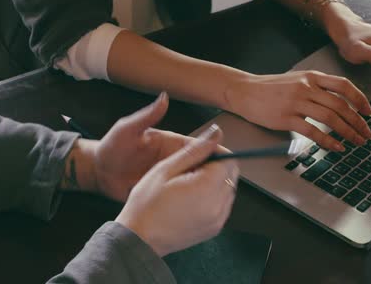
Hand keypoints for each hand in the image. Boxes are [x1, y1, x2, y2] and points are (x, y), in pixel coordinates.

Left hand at [62, 92, 224, 201]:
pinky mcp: (163, 192)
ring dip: (207, 188)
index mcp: (171, 143)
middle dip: (218, 173)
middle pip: (203, 166)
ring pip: (195, 183)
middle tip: (230, 183)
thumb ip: (146, 116)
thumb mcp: (127, 129)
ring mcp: (170, 178)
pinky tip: (201, 207)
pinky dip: (193, 200)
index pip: (199, 146)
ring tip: (221, 197)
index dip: (216, 151)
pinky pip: (182, 196)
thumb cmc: (111, 148)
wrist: (97, 172)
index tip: (231, 158)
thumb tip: (164, 96)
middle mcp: (174, 160)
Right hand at [116, 124, 238, 256]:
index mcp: (206, 188)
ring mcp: (218, 219)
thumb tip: (215, 132)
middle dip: (216, 166)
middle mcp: (218, 205)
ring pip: (229, 189)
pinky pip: (223, 205)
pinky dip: (213, 197)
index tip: (198, 153)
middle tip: (190, 168)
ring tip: (188, 184)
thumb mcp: (166, 169)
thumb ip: (195, 150)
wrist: (139, 238)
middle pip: (231, 174)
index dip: (214, 151)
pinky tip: (192, 198)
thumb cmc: (146, 203)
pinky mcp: (214, 228)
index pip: (228, 160)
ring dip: (215, 181)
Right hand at [226, 71, 370, 150]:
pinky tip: (336, 147)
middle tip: (366, 133)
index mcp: (311, 77)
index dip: (360, 100)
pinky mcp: (286, 118)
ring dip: (348, 132)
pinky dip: (328, 141)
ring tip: (356, 141)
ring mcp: (296, 103)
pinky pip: (313, 131)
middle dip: (358, 122)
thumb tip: (338, 102)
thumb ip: (315, 87)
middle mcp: (306, 88)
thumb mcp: (295, 80)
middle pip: (341, 105)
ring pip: (331, 118)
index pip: (344, 86)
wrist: (243, 91)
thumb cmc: (269, 88)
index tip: (368, 112)